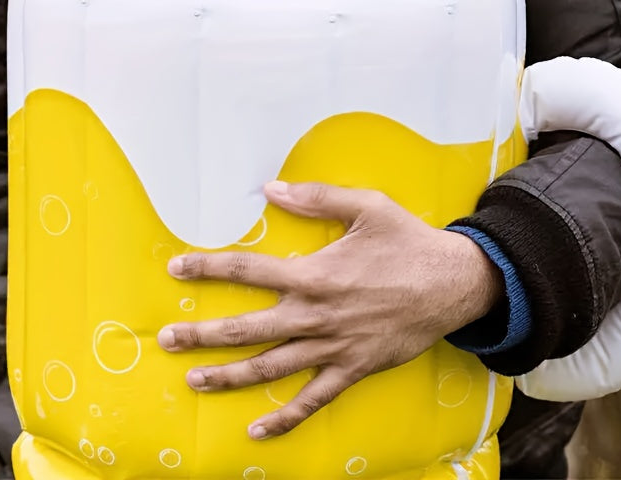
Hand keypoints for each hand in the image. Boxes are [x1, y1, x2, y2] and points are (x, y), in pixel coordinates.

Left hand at [158, 180, 502, 438]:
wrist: (453, 283)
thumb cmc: (408, 241)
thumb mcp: (366, 206)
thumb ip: (316, 197)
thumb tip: (271, 188)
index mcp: (315, 273)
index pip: (248, 270)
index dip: (208, 268)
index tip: (176, 269)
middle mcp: (316, 314)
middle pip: (248, 328)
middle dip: (203, 334)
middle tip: (167, 339)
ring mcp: (333, 347)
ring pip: (271, 368)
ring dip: (229, 376)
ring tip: (194, 379)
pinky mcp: (353, 369)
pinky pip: (314, 400)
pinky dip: (285, 418)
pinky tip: (258, 431)